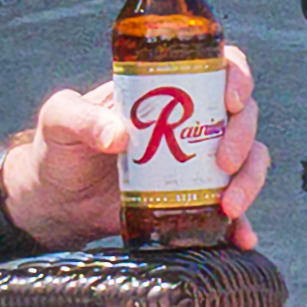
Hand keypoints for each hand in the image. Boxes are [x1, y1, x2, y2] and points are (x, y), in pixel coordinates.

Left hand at [18, 54, 269, 243]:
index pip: (216, 68)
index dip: (237, 76)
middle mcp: (190, 121)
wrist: (56, 202)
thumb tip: (119, 135)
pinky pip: (232, 208)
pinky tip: (242, 237)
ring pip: (248, 160)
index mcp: (165, 89)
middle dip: (243, 136)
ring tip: (228, 205)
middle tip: (224, 161)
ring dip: (250, 180)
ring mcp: (197, 162)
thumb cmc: (59, 148)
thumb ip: (80, 118)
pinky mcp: (194, 200)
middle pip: (241, 116)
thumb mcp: (59, 120)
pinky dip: (242, 222)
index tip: (230, 100)